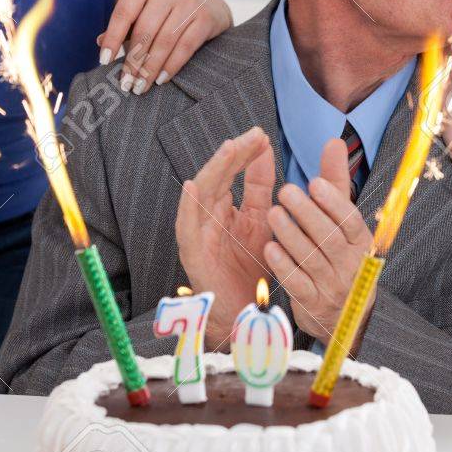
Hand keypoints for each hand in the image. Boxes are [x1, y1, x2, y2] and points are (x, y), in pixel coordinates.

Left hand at [98, 0, 231, 93]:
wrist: (210, 3)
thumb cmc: (168, 10)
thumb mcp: (145, 9)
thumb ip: (125, 25)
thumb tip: (99, 42)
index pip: (124, 12)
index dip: (113, 38)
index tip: (104, 61)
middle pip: (144, 30)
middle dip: (133, 61)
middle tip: (126, 84)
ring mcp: (189, 1)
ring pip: (164, 41)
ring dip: (150, 68)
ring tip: (140, 87)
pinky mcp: (206, 17)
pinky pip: (185, 46)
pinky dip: (171, 65)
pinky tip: (160, 79)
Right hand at [175, 126, 274, 348]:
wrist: (243, 315)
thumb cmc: (248, 271)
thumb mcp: (261, 223)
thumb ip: (260, 189)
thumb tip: (264, 151)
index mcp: (226, 209)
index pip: (235, 175)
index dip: (247, 155)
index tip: (263, 136)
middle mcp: (209, 217)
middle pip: (218, 178)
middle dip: (234, 155)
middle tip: (253, 136)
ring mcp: (198, 234)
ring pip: (201, 195)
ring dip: (214, 170)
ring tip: (229, 149)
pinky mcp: (192, 254)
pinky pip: (186, 226)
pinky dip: (188, 206)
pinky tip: (194, 186)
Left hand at [263, 139, 373, 349]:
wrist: (342, 314)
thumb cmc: (338, 253)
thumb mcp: (340, 219)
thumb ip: (335, 181)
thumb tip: (333, 141)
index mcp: (360, 242)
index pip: (350, 221)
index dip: (333, 203)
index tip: (314, 183)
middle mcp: (349, 264)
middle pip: (330, 238)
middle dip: (307, 214)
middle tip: (285, 191)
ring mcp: (332, 287)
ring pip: (312, 259)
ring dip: (291, 235)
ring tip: (273, 213)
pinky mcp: (312, 304)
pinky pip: (298, 284)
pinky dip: (284, 266)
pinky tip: (270, 248)